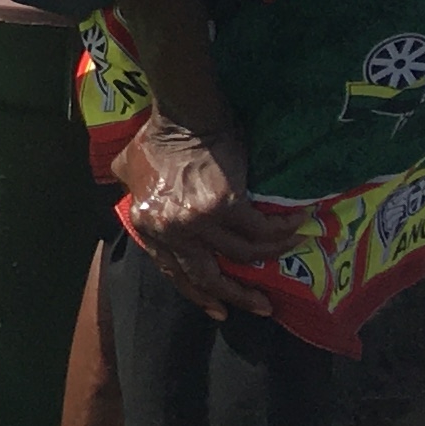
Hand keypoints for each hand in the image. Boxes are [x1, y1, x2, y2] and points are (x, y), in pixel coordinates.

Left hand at [114, 111, 297, 317]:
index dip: (198, 293)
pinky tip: (297, 226)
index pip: (174, 271)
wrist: (182, 116)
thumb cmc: (155, 138)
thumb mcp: (128, 170)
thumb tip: (137, 199)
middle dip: (237, 296)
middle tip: (261, 306)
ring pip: (242, 253)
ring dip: (270, 254)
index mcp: (149, 225)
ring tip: (289, 250)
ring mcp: (200, 220)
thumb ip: (133, 192)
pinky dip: (281, 230)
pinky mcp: (228, 205)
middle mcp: (173, 229)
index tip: (218, 309)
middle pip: (208, 275)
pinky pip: (261, 229)